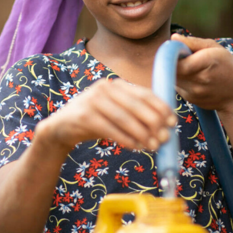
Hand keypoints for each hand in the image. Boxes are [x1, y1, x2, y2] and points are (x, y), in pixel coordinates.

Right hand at [38, 79, 175, 152]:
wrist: (60, 129)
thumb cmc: (94, 121)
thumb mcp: (114, 112)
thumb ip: (134, 114)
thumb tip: (164, 127)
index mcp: (115, 85)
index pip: (143, 93)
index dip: (160, 106)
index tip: (172, 120)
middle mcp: (104, 88)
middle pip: (136, 105)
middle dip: (154, 122)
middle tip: (165, 137)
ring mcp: (92, 100)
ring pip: (124, 118)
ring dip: (142, 134)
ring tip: (153, 146)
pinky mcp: (83, 116)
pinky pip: (110, 129)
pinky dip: (126, 139)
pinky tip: (136, 147)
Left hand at [171, 34, 232, 112]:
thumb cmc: (228, 67)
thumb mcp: (216, 48)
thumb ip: (193, 42)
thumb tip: (173, 38)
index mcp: (206, 62)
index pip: (177, 60)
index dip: (172, 54)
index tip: (177, 49)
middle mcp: (199, 79)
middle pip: (172, 69)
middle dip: (172, 61)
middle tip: (182, 56)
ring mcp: (193, 92)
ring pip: (172, 77)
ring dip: (175, 70)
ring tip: (190, 66)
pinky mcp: (190, 99)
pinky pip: (177, 86)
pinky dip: (180, 79)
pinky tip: (193, 77)